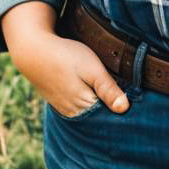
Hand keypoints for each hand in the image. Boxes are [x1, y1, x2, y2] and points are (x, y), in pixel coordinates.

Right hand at [0, 1, 129, 117]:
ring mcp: (65, 109)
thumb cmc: (65, 56)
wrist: (34, 51)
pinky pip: (78, 108)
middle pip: (99, 117)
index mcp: (84, 107)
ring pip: (89, 113)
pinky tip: (94, 94)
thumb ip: (107, 88)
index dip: (122, 111)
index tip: (135, 104)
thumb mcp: (91, 68)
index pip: (109, 117)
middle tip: (127, 97)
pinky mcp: (60, 102)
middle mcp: (73, 113)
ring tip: (113, 96)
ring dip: (100, 107)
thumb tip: (125, 109)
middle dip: (112, 111)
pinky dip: (88, 103)